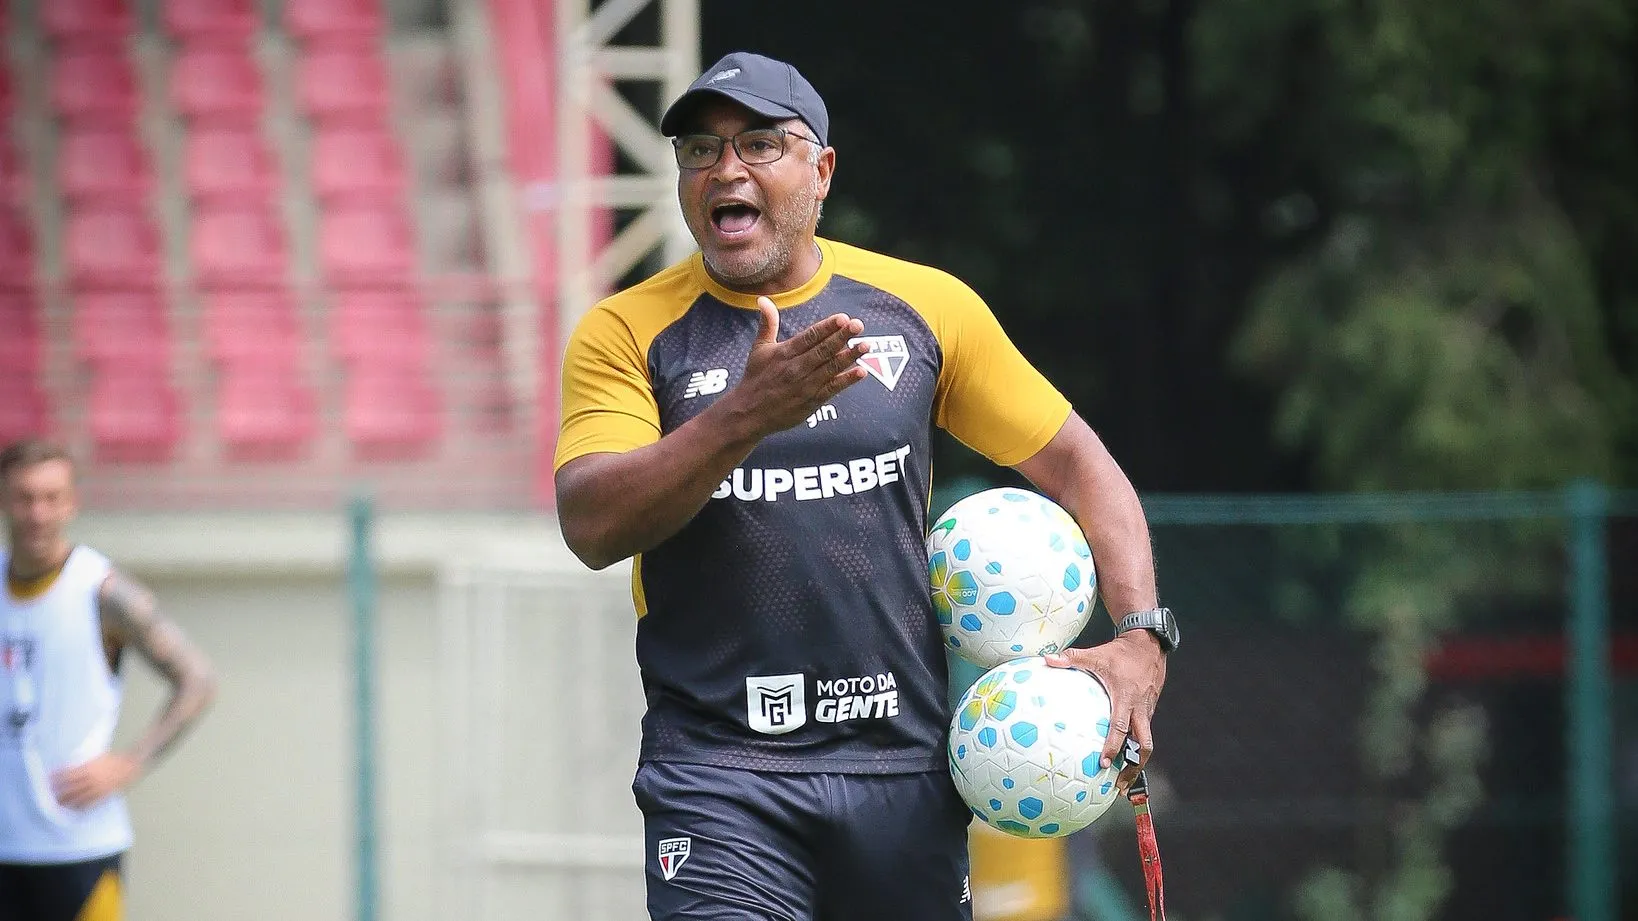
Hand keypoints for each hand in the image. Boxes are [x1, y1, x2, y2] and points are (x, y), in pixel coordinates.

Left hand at [52, 752, 142, 808]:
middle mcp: (92, 779)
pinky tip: (73, 808)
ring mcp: (98, 788)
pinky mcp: (103, 795)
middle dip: (58, 792)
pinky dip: (79, 807)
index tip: (47, 780)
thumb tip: (66, 770)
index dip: (56, 777)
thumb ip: (83, 764)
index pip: (67, 774)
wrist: (130, 766)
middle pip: (70, 788)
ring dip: (66, 802)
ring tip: (58, 804)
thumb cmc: (112, 760)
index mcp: (89, 768)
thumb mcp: (96, 757)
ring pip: (78, 798)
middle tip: (49, 795)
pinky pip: (89, 804)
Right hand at [719, 297, 870, 438]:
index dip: (827, 327)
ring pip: (830, 368)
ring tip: (866, 345)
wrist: (749, 413)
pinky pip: (832, 389)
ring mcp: (805, 385)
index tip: (843, 317)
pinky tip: (861, 372)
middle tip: (859, 325)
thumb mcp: (759, 348)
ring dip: (849, 356)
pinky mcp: (811, 402)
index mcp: (785, 352)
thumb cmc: (755, 378)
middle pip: (823, 350)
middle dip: (842, 337)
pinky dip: (846, 380)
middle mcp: (796, 367)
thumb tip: (763, 298)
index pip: (810, 336)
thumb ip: (767, 323)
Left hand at [1046, 631, 1166, 791]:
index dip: (1113, 747)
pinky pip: (1144, 732)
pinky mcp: (1150, 709)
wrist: (1149, 644)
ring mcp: (1147, 710)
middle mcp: (1140, 708)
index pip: (1120, 728)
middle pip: (1143, 746)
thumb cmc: (1121, 652)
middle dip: (1134, 768)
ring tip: (1124, 780)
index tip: (1105, 763)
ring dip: (1137, 762)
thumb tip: (1046, 659)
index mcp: (1126, 698)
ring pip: (1146, 742)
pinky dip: (1137, 746)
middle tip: (1120, 784)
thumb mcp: (1096, 654)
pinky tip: (1126, 755)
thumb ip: (1072, 658)